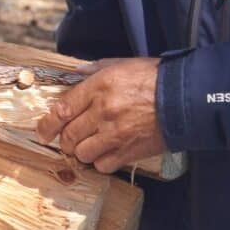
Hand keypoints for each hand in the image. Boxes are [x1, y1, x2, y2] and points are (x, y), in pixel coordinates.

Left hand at [37, 57, 167, 174]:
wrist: (185, 99)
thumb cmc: (155, 78)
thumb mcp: (123, 64)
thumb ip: (95, 69)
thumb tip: (75, 74)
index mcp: (99, 87)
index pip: (62, 109)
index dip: (48, 124)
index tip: (43, 131)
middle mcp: (103, 111)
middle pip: (69, 135)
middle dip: (63, 141)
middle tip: (67, 140)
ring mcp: (116, 134)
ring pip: (82, 153)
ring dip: (82, 152)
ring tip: (88, 146)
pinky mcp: (130, 151)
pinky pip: (103, 165)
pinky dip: (100, 162)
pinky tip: (106, 154)